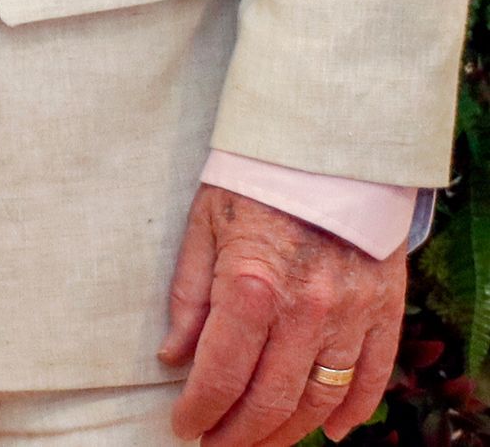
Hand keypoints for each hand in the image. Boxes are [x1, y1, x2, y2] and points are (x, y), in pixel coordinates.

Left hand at [159, 186, 405, 446]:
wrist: (328, 141)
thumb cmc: (256, 177)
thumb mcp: (205, 223)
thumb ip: (188, 295)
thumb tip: (173, 357)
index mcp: (251, 283)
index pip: (221, 376)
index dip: (200, 412)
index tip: (185, 427)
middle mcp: (304, 308)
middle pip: (270, 402)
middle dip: (238, 436)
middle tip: (217, 445)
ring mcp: (349, 313)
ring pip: (319, 402)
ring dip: (287, 433)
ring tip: (260, 441)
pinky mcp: (384, 309)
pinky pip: (370, 379)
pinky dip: (352, 414)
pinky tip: (331, 432)